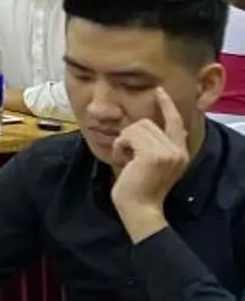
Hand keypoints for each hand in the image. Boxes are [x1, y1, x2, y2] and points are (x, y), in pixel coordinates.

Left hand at [109, 88, 194, 234]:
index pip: (175, 122)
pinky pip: (128, 136)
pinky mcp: (154, 154)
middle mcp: (178, 150)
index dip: (166, 105)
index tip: (159, 91)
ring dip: (123, 142)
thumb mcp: (148, 162)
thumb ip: (151, 144)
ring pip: (135, 128)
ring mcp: (168, 152)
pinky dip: (120, 147)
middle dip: (129, 137)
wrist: (139, 208)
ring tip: (126, 160)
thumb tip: (140, 125)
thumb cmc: (137, 187)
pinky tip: (123, 162)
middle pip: (146, 123)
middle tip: (127, 157)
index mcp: (179, 152)